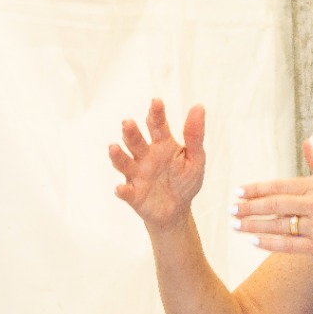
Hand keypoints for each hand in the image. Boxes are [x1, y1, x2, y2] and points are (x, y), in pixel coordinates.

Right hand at [109, 99, 205, 233]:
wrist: (177, 211)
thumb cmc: (185, 180)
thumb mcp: (195, 158)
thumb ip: (194, 135)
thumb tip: (199, 106)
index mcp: (162, 144)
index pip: (157, 126)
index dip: (156, 114)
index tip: (156, 102)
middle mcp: (145, 156)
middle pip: (135, 141)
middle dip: (131, 132)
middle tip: (127, 123)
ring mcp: (137, 175)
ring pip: (124, 162)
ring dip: (118, 156)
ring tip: (113, 148)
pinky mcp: (133, 194)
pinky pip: (126, 191)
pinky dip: (122, 190)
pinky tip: (120, 189)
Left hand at [232, 139, 312, 266]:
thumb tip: (307, 141)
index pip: (280, 186)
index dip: (256, 189)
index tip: (239, 191)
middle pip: (274, 205)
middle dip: (248, 207)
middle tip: (230, 209)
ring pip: (278, 226)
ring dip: (253, 225)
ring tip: (236, 225)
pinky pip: (289, 246)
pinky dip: (269, 244)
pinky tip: (254, 241)